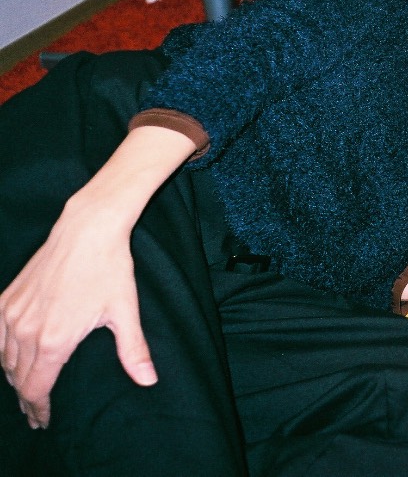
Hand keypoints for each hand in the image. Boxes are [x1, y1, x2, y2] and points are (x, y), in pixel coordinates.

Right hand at [0, 197, 155, 428]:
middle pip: (17, 378)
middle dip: (27, 398)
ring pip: (4, 359)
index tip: (43, 422)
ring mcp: (12, 314)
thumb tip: (149, 380)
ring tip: (26, 389)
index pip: (36, 389)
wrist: (87, 230)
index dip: (39, 409)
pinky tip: (11, 358)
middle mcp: (25, 331)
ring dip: (14, 377)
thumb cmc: (110, 269)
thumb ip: (133, 350)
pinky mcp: (6, 299)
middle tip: (35, 413)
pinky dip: (2, 353)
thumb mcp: (125, 312)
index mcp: (53, 341)